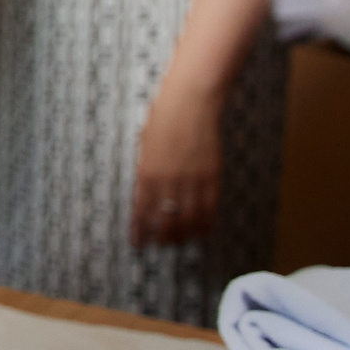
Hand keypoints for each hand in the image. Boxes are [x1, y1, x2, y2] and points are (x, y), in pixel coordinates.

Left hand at [132, 83, 222, 246]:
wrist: (191, 103)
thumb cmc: (162, 120)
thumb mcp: (144, 147)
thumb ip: (145, 173)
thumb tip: (145, 197)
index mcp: (147, 173)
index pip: (142, 212)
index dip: (140, 231)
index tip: (138, 243)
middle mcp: (169, 181)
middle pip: (166, 221)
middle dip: (161, 238)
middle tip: (159, 246)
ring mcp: (192, 180)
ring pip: (189, 219)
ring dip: (183, 235)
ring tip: (179, 242)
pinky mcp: (212, 176)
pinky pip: (209, 208)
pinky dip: (206, 223)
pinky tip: (203, 231)